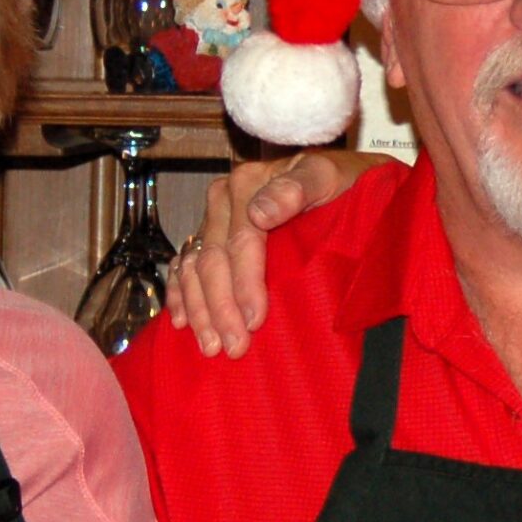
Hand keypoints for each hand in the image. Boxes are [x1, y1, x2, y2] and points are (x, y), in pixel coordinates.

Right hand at [172, 151, 375, 356]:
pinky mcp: (208, 234)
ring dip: (199, 309)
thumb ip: (298, 188)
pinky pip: (184, 266)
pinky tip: (182, 321)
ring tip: (211, 345)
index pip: (241, 241)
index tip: (255, 319)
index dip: (245, 284)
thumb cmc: (340, 181)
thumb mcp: (328, 176)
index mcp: (248, 184)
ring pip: (193, 267)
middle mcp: (223, 199)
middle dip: (221, 308)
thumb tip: (261, 212)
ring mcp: (213, 218)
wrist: (341, 179)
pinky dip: (181, 294)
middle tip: (234, 345)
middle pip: (213, 260)